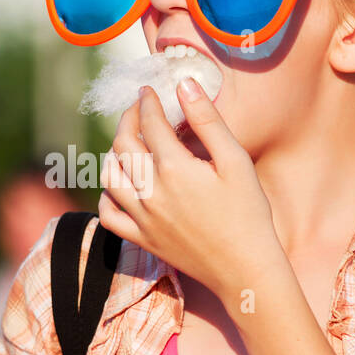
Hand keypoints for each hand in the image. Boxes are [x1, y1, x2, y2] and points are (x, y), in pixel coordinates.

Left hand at [98, 78, 282, 298]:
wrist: (245, 270)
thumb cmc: (248, 213)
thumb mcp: (235, 161)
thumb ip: (207, 120)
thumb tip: (183, 84)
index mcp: (174, 169)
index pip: (149, 124)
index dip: (147, 102)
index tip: (148, 90)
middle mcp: (150, 192)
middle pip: (123, 145)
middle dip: (127, 120)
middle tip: (138, 109)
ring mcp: (142, 218)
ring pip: (109, 176)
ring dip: (114, 153)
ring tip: (129, 143)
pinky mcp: (141, 239)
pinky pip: (108, 214)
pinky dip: (107, 195)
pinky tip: (119, 185)